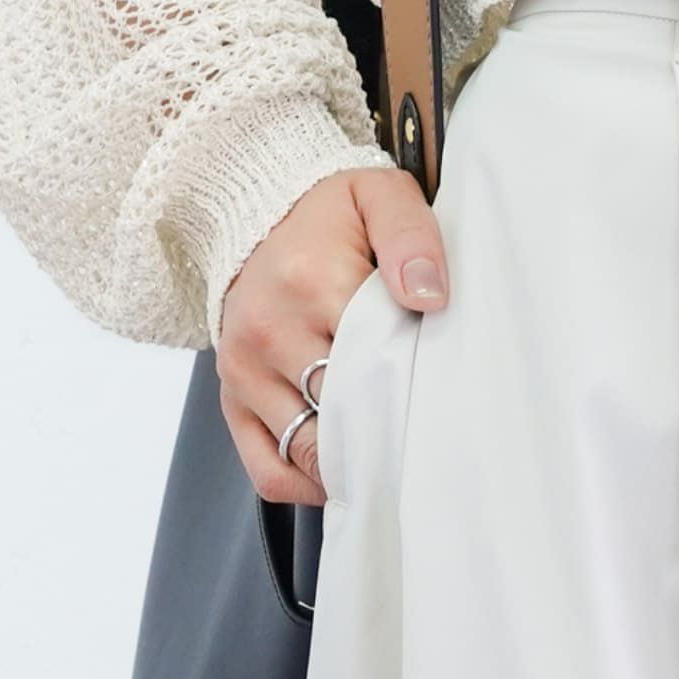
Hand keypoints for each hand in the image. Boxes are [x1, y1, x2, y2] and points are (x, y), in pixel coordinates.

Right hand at [214, 169, 447, 502]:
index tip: (447, 397)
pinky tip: (346, 469)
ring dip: (354, 462)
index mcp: (310, 281)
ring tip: (396, 456)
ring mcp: (243, 371)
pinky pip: (268, 470)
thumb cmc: (332, 214)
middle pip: (344, 413)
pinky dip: (309, 483)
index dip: (415, 386)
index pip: (375, 361)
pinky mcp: (231, 398)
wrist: (256, 214)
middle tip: (432, 436)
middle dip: (390, 430)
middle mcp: (268, 332)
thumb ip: (412, 238)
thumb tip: (429, 297)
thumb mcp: (381, 196)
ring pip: (308, 450)